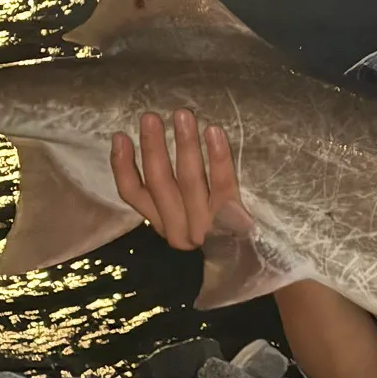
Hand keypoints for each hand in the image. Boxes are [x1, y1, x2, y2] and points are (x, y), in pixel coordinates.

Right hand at [111, 110, 240, 249]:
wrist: (255, 262)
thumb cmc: (221, 227)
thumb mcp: (188, 214)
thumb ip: (170, 192)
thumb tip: (151, 146)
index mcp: (163, 225)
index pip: (134, 195)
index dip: (123, 165)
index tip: (120, 136)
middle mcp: (179, 230)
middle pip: (160, 182)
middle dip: (153, 146)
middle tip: (151, 116)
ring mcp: (205, 228)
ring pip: (189, 180)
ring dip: (183, 145)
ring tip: (182, 115)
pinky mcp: (233, 222)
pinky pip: (223, 184)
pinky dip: (217, 156)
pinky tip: (214, 132)